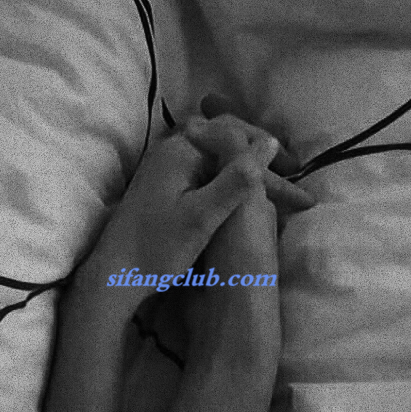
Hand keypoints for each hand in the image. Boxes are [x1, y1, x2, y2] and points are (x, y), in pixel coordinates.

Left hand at [78, 97, 312, 319]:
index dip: (269, 153)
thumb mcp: (204, 216)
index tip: (297, 174)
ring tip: (278, 191)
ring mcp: (166, 167)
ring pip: (219, 159)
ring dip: (249, 172)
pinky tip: (246, 199)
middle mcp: (172, 150)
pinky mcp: (165, 185)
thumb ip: (237, 179)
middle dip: (262, 161)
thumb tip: (270, 143)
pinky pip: (207, 172)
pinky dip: (231, 182)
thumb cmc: (158, 249)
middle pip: (227, 143)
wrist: (114, 276)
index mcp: (180, 151)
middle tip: (295, 180)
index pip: (236, 135)